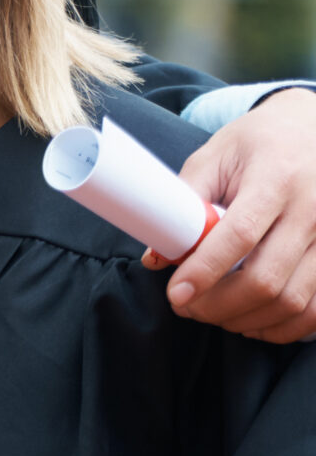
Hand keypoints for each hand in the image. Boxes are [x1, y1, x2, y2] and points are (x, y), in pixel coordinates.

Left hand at [147, 87, 315, 341]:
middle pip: (267, 278)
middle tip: (187, 308)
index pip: (240, 235)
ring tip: (213, 315)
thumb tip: (155, 256)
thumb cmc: (259, 142)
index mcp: (275, 179)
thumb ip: (184, 201)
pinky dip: (285, 326)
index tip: (176, 293)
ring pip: (295, 301)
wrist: (314, 129)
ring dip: (248, 320)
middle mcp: (310, 211)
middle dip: (220, 304)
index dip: (205, 270)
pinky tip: (255, 322)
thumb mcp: (215, 155)